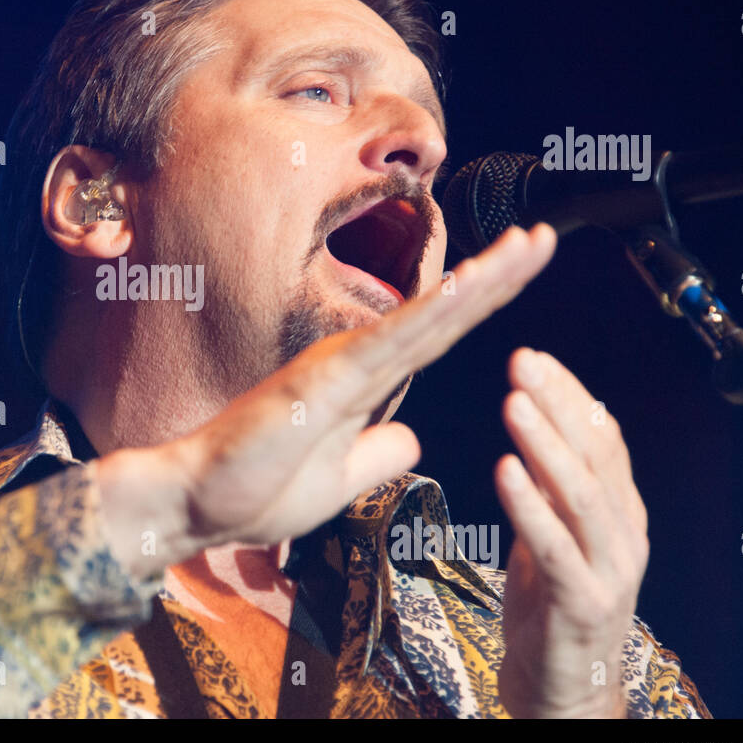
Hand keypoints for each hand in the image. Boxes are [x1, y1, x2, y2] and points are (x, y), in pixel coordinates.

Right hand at [98, 223, 558, 578]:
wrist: (195, 503)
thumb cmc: (253, 491)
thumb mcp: (340, 482)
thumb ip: (378, 456)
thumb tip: (414, 442)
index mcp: (362, 382)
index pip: (437, 336)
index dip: (483, 301)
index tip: (523, 268)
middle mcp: (355, 361)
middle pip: (442, 315)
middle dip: (497, 276)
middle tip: (546, 239)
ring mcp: (340, 365)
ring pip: (424, 317)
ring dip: (480, 282)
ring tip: (528, 248)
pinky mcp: (324, 380)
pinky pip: (390, 341)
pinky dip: (435, 312)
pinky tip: (471, 289)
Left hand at [494, 348, 649, 717]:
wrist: (563, 689)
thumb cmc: (550, 606)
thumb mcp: (549, 532)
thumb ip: (547, 487)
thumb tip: (530, 423)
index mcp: (618, 512)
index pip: (602, 438)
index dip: (570, 395)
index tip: (534, 357)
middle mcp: (624, 534)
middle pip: (596, 456)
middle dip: (558, 404)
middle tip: (522, 361)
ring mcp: (609, 570)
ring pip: (582, 496)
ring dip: (546, 445)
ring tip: (513, 403)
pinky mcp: (583, 604)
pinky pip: (555, 548)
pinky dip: (530, 508)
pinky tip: (504, 471)